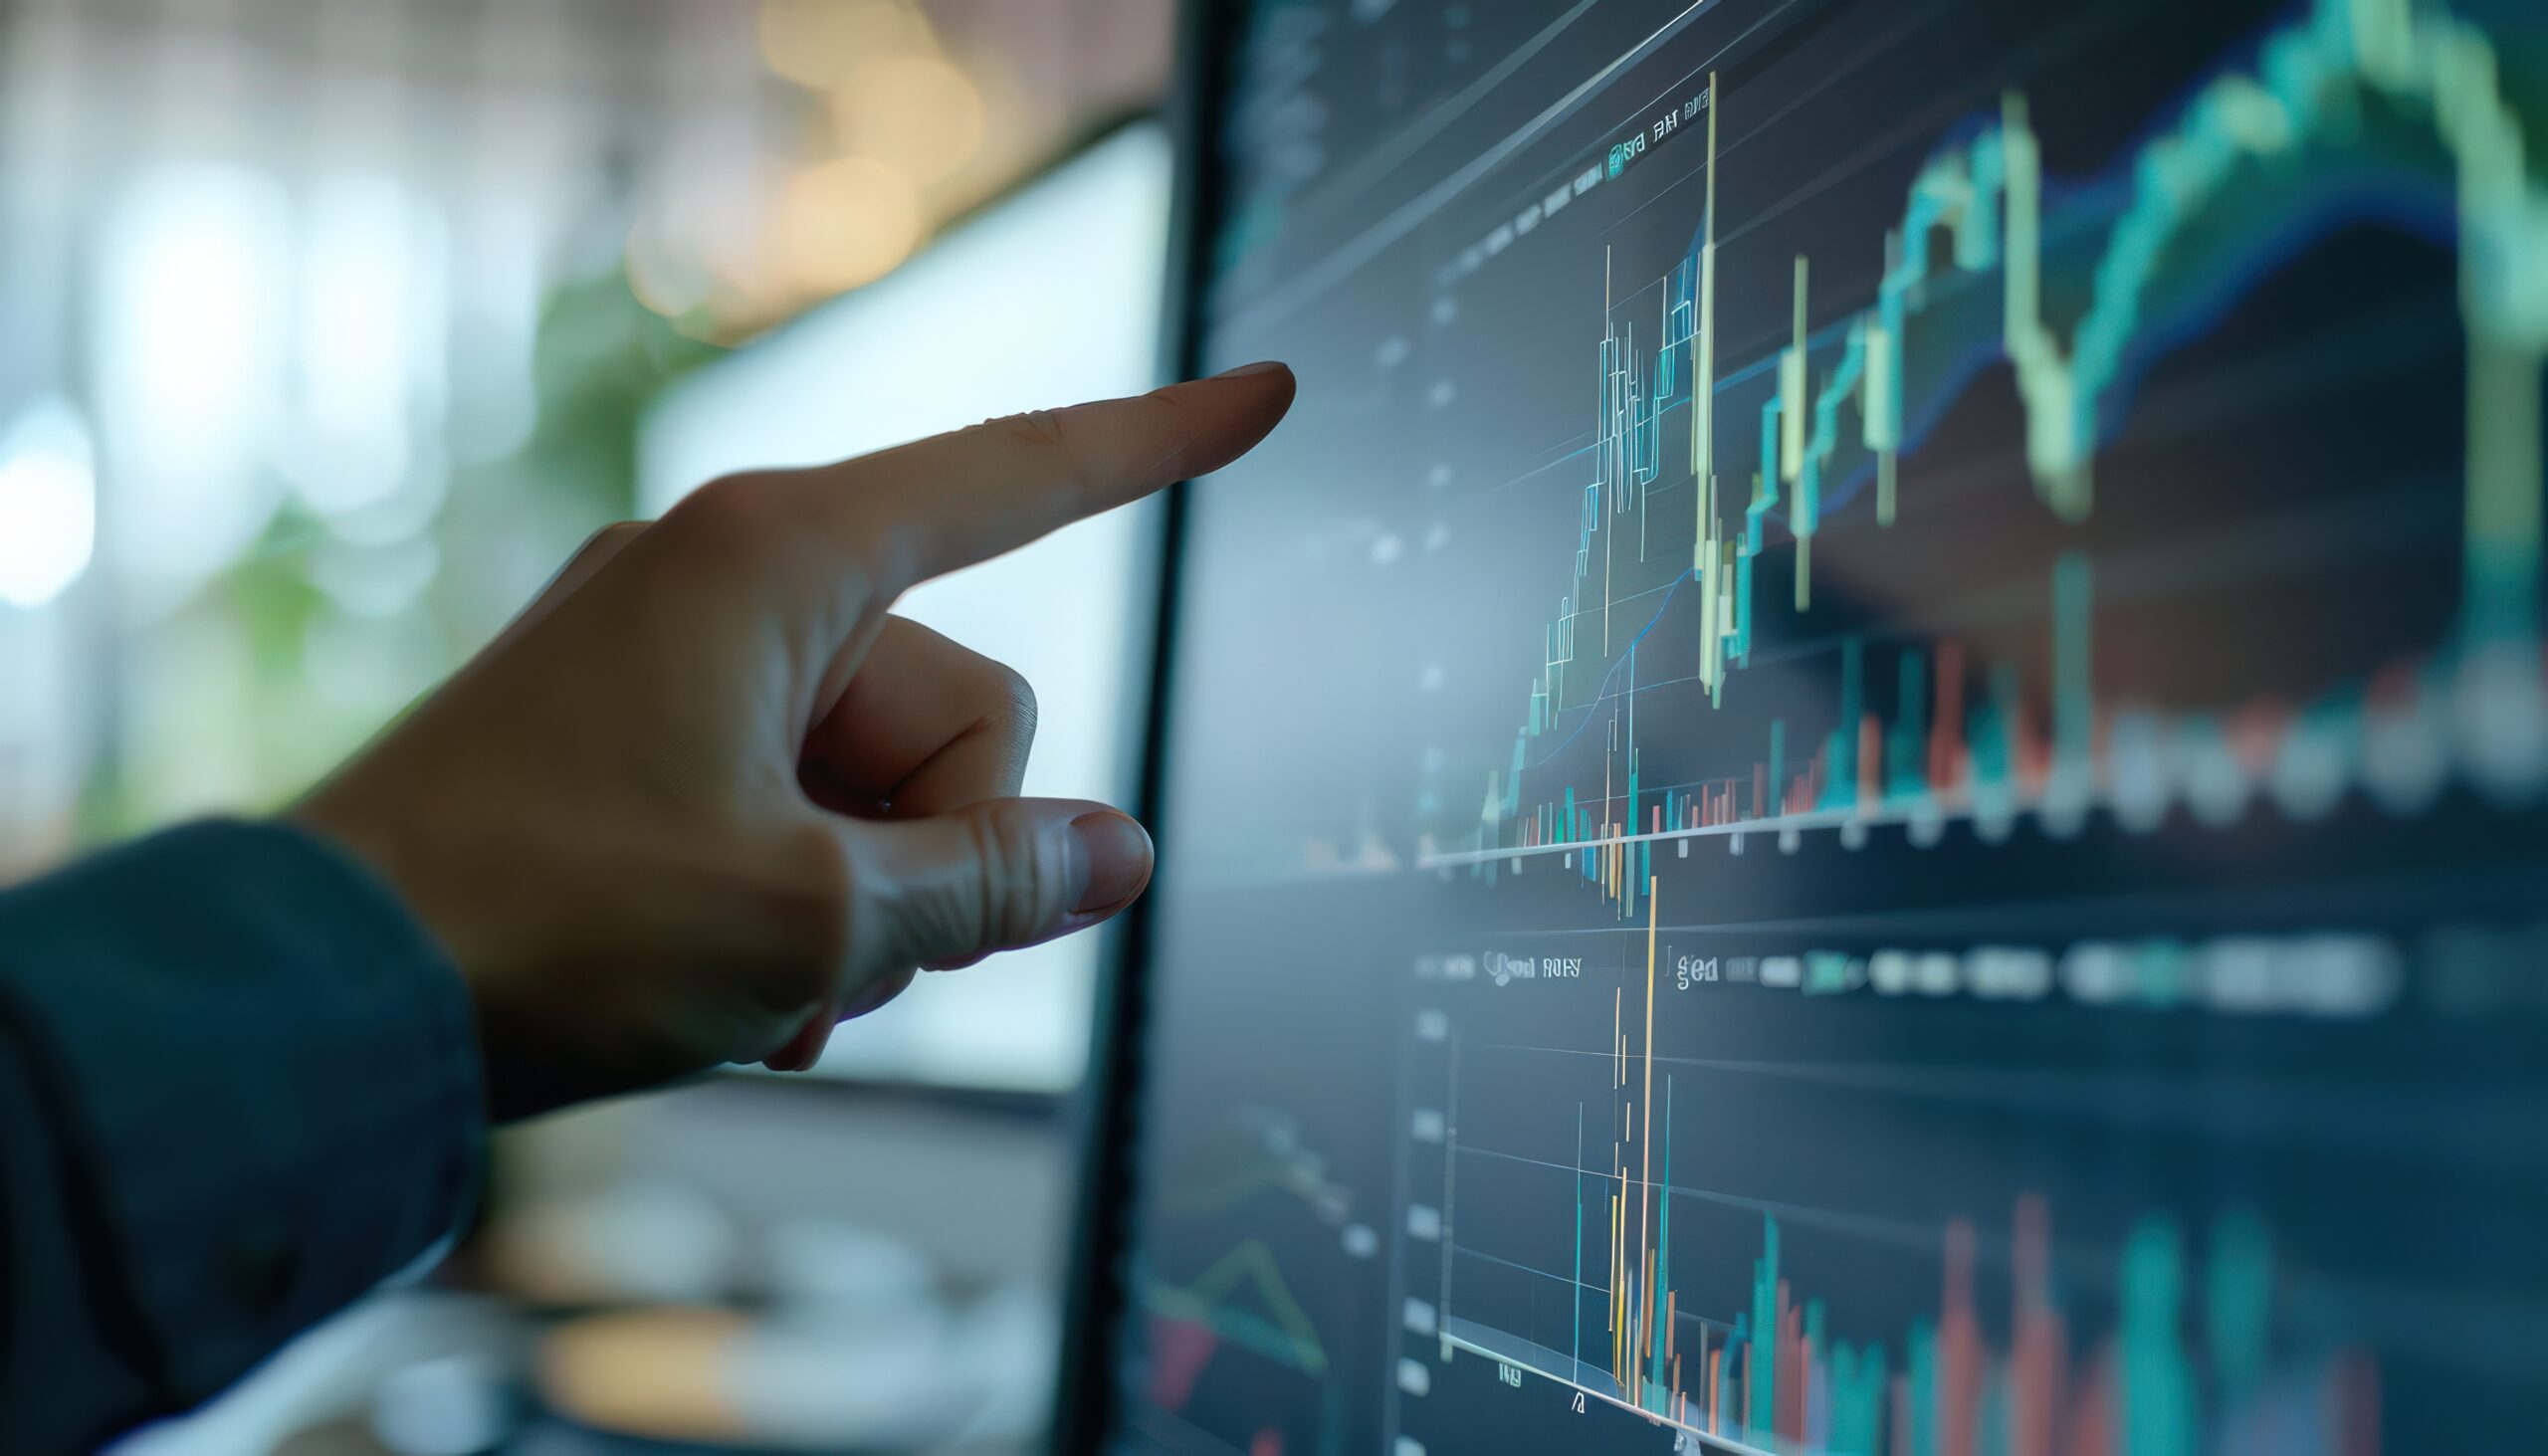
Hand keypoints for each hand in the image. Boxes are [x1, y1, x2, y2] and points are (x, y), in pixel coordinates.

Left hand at [291, 363, 1294, 1118]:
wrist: (323, 991)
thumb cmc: (548, 923)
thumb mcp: (817, 917)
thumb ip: (998, 881)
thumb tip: (1122, 853)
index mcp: (775, 560)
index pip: (1018, 480)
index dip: (1157, 442)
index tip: (1265, 392)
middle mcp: (727, 579)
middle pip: (957, 705)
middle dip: (937, 849)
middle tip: (846, 959)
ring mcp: (675, 654)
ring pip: (880, 779)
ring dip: (865, 904)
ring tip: (774, 996)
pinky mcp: (636, 731)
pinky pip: (794, 800)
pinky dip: (799, 901)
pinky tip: (739, 994)